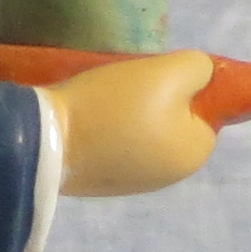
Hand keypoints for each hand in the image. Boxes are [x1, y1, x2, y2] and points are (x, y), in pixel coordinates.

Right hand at [50, 50, 220, 197]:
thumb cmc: (114, 104)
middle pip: (173, 120)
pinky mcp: (102, 181)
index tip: (153, 73)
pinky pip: (117, 144)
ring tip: (101, 95)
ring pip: (144, 131)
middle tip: (125, 81)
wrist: (45, 139)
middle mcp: (170, 177)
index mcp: (192, 154)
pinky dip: (107, 128)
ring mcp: (133, 182)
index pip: (205, 108)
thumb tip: (204, 76)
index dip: (184, 84)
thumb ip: (200, 69)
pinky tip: (88, 115)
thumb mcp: (168, 72)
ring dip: (129, 112)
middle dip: (155, 98)